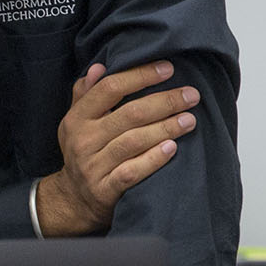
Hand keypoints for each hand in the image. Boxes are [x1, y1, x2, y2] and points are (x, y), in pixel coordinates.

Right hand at [36, 60, 198, 235]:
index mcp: (77, 119)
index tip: (168, 69)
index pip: (109, 89)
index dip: (140, 76)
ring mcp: (93, 165)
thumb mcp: (77, 122)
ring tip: (189, 120)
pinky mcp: (105, 189)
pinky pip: (131, 172)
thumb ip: (86, 95)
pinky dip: (153, 160)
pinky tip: (172, 148)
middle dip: (164, 102)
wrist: (74, 198)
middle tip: (191, 96)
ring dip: (165, 129)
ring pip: (133, 142)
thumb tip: (99, 67)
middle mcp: (83, 140)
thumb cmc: (85, 152)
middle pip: (129, 114)